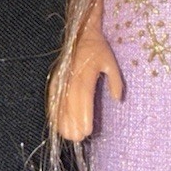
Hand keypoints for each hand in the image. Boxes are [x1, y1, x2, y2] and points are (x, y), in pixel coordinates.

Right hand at [50, 21, 123, 141]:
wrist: (81, 32)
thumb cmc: (99, 49)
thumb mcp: (111, 62)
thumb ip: (115, 81)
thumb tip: (118, 99)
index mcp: (86, 71)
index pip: (83, 95)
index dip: (84, 114)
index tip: (87, 130)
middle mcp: (71, 75)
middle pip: (70, 102)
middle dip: (73, 121)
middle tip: (78, 138)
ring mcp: (62, 77)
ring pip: (60, 101)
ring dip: (62, 120)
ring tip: (67, 135)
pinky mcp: (55, 79)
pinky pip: (53, 97)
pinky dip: (54, 111)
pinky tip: (56, 123)